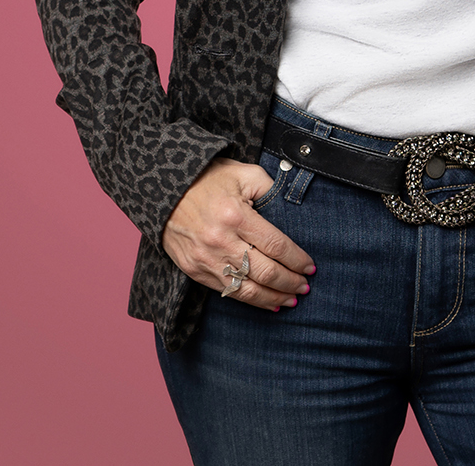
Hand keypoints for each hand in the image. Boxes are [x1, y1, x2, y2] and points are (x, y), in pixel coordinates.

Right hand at [161, 157, 315, 312]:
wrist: (163, 190)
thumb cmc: (208, 179)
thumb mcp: (243, 173)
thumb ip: (270, 189)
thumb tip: (293, 210)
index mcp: (236, 215)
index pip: (275, 246)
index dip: (296, 260)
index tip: (310, 267)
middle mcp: (221, 241)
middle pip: (265, 272)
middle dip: (290, 282)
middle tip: (305, 286)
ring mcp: (206, 259)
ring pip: (247, 289)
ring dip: (273, 297)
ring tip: (291, 299)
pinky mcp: (194, 270)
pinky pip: (227, 292)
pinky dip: (250, 300)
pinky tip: (267, 302)